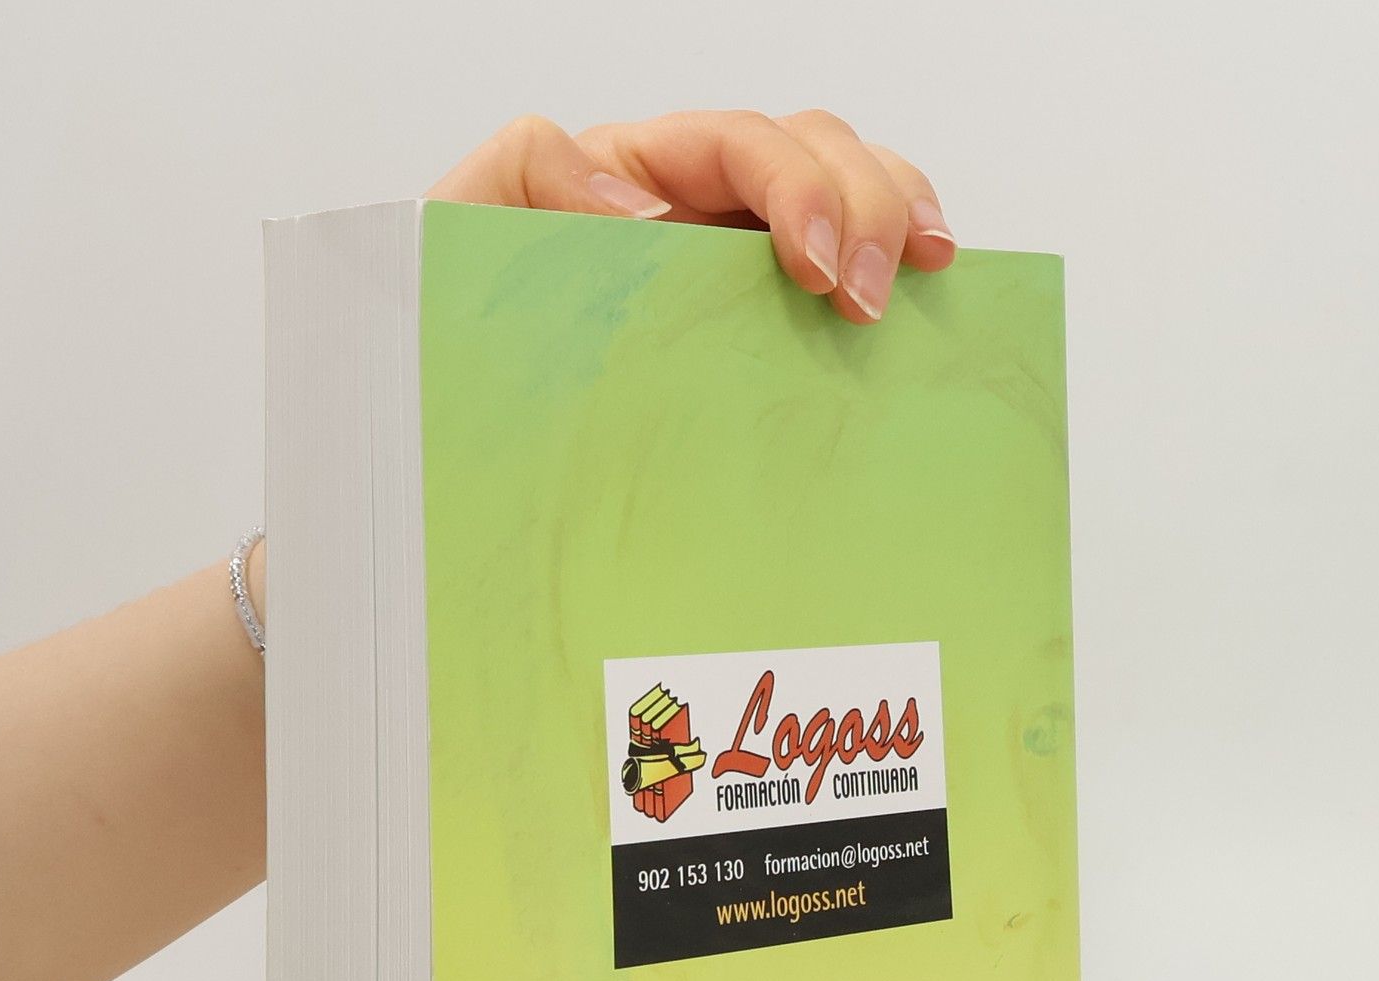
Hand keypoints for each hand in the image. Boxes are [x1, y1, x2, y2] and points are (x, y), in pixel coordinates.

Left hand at [427, 109, 954, 325]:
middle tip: (869, 299)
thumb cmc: (451, 340)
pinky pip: (845, 271)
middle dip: (863, 206)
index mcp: (628, 177)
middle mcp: (694, 207)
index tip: (815, 268)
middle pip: (813, 150)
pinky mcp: (759, 332)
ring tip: (923, 277)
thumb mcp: (457, 236)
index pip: (738, 143)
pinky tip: (926, 298)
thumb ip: (524, 177)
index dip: (795, 187)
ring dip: (896, 220)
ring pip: (847, 192)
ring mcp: (735, 267)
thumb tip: (639, 205)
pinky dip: (895, 266)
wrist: (454, 438)